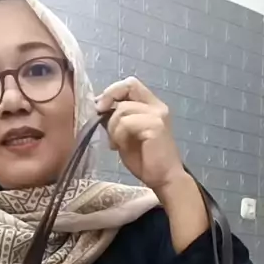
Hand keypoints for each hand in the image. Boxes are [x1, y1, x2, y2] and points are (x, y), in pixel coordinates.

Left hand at [96, 77, 185, 196]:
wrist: (163, 179)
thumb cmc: (145, 161)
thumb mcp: (124, 136)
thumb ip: (116, 120)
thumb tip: (100, 108)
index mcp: (151, 106)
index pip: (130, 84)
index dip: (112, 91)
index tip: (100, 107)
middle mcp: (157, 106)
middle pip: (128, 86)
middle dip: (109, 98)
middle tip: (100, 115)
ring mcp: (157, 115)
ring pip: (122, 109)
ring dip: (113, 127)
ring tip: (116, 143)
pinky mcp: (155, 126)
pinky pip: (126, 123)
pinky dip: (118, 135)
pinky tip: (120, 147)